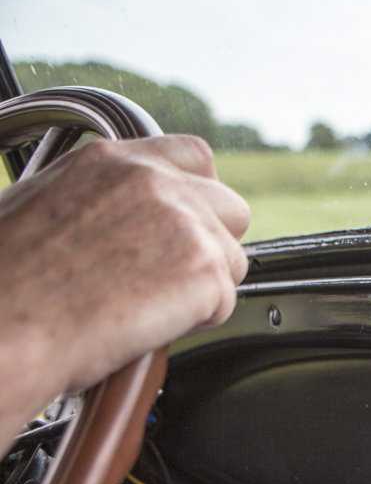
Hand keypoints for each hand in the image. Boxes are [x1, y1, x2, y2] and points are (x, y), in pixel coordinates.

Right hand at [0, 135, 249, 441]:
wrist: (3, 326)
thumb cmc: (7, 283)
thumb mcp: (40, 206)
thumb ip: (102, 199)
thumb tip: (124, 218)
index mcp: (112, 162)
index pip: (194, 157)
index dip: (198, 196)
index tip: (185, 224)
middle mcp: (155, 183)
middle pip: (230, 208)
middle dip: (211, 245)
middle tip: (168, 278)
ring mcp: (186, 223)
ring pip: (233, 260)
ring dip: (203, 288)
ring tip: (144, 306)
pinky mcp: (204, 270)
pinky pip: (226, 302)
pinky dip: (197, 322)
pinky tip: (148, 325)